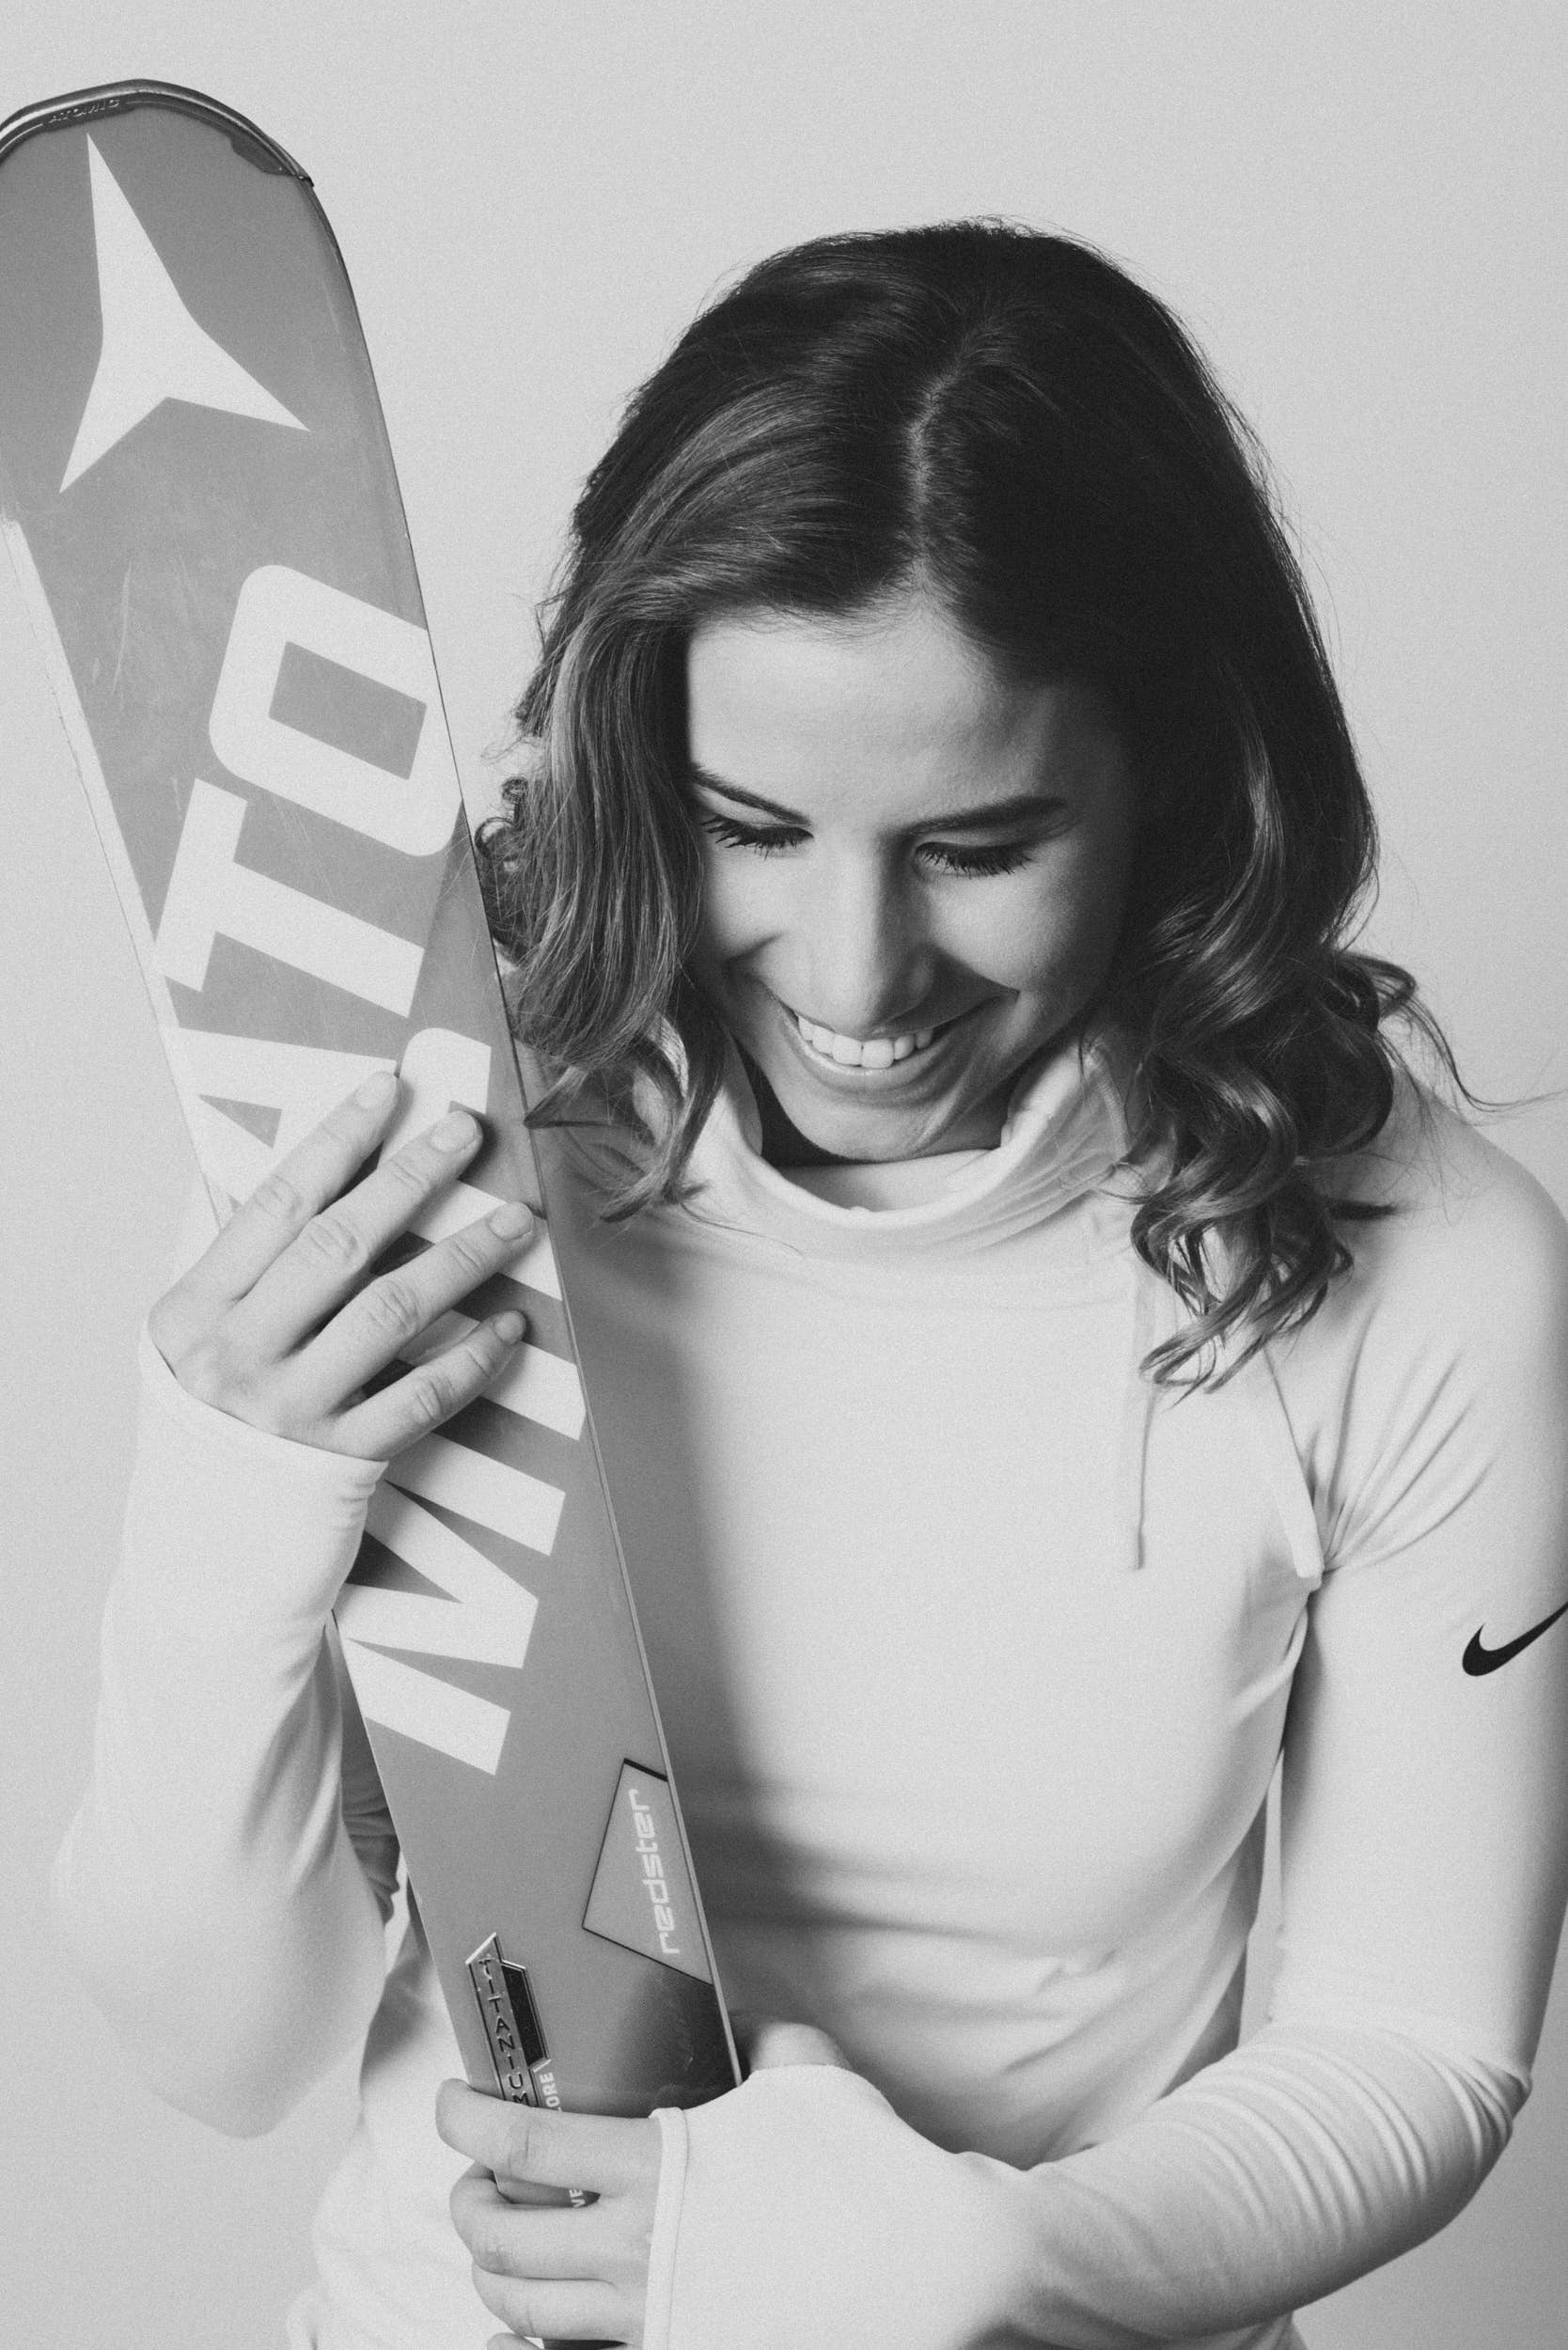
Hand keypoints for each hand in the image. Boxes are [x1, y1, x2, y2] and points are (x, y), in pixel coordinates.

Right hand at [147, 1070, 533, 1460]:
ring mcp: (289, 1412)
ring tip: (516, 1220)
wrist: (200, 1563)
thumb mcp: (193, 1341)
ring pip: (390, 1313)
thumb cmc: (207, 1430)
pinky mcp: (340, 1465)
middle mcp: (236, 1356)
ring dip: (462, 1258)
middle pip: (338, 1246)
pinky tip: (510, 1323)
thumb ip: (233, 1264)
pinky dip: (471, 1357)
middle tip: (468, 1130)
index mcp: (193, 1311)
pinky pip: (421, 1397)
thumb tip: (279, 1171)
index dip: (336, 1140)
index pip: (276, 1204)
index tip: (389, 1090)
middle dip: (410, 1180)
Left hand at [438, 2021, 852, 2346]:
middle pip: (500, 2241)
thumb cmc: (862, 2169)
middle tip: (474, 2177)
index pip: (521, 2149)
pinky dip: (528, 2347)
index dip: (464, 2123)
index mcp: (657, 2170)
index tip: (451, 2101)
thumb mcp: (807, 2074)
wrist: (921, 2270)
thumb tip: (730, 2017)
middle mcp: (638, 2253)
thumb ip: (756, 2036)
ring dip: (491, 2275)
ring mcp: (652, 2319)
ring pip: (522, 2313)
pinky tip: (523, 2329)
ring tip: (502, 2243)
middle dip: (466, 2205)